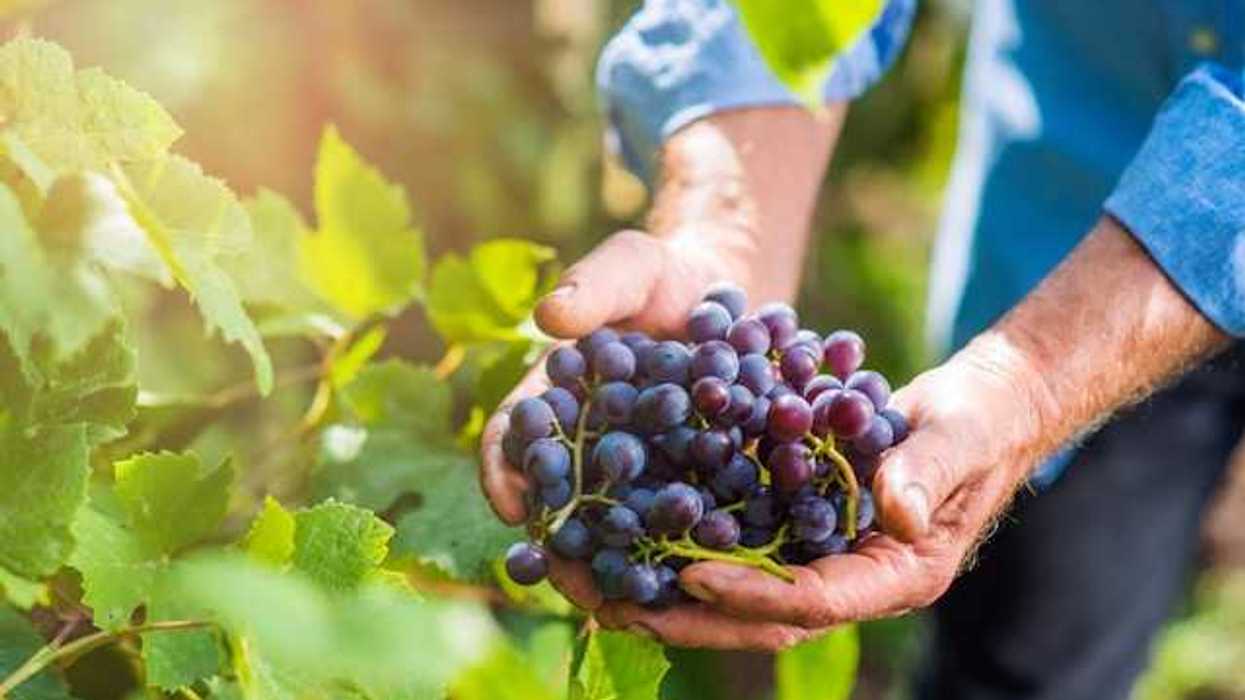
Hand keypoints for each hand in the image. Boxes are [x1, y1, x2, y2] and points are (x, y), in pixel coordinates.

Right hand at [478, 227, 752, 606]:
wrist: (726, 291)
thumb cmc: (662, 275)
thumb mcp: (630, 267)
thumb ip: (593, 287)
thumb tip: (547, 316)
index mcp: (551, 402)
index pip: (511, 441)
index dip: (504, 471)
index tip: (510, 503)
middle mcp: (583, 448)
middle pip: (560, 505)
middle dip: (564, 548)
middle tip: (575, 583)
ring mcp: (634, 475)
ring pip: (616, 531)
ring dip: (621, 569)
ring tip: (637, 606)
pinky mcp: (687, 487)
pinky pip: (677, 528)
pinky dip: (682, 555)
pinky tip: (700, 584)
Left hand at [594, 336, 1057, 648]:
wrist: (978, 410)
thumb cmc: (980, 421)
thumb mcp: (961, 436)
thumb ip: (929, 473)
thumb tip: (898, 513)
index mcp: (897, 574)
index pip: (815, 600)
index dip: (752, 592)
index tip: (689, 574)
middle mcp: (853, 579)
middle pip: (764, 617)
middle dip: (692, 615)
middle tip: (617, 601)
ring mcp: (824, 558)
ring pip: (742, 592)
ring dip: (676, 592)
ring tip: (605, 580)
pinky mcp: (801, 528)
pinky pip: (741, 547)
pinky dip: (690, 543)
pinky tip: (635, 530)